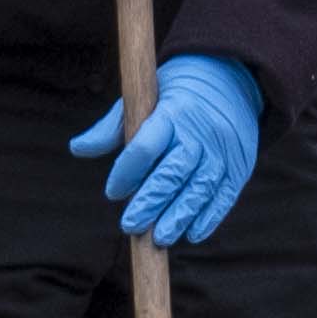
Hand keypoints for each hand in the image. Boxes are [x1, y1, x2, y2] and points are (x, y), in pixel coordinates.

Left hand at [71, 53, 266, 244]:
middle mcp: (199, 132)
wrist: (230, 79)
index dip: (126, 172)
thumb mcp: (143, 100)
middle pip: (173, 172)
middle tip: (130, 225)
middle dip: (151, 201)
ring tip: (158, 238)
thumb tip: (77, 149)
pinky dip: (209, 217)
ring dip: (179, 216)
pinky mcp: (239, 165)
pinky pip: (225, 195)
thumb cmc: (175, 96)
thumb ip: (111, 128)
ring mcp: (222, 150)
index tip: (113, 191)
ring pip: (200, 188)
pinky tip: (191, 232)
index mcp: (171, 113)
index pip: (145, 147)